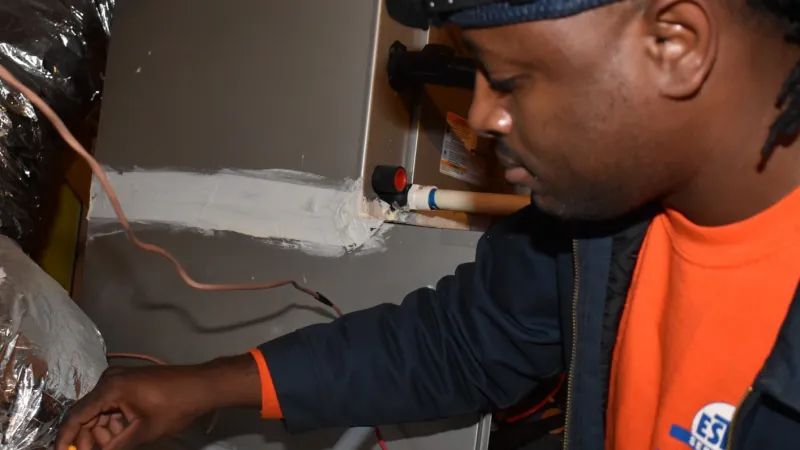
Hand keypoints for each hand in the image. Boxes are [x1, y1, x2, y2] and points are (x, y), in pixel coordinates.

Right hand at [56, 355, 261, 449]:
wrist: (202, 387)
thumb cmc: (175, 406)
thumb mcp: (143, 431)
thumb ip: (114, 447)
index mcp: (109, 388)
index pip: (76, 416)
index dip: (66, 438)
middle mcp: (109, 380)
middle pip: (87, 415)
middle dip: (89, 439)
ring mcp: (120, 380)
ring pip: (100, 412)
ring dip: (104, 432)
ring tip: (116, 445)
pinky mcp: (130, 383)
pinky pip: (112, 405)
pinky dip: (114, 422)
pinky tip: (123, 435)